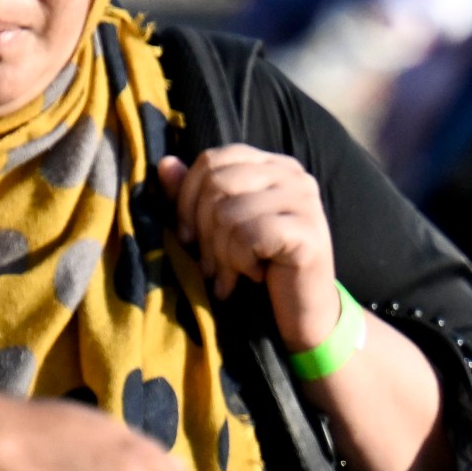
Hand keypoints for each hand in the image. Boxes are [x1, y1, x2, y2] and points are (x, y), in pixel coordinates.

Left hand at [157, 149, 338, 353]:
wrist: (302, 310)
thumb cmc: (257, 265)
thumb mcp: (218, 229)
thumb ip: (193, 196)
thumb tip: (164, 164)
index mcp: (270, 164)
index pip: (212, 160)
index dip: (186, 197)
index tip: (187, 236)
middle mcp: (291, 174)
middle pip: (217, 184)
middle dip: (202, 231)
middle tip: (209, 265)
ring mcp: (304, 199)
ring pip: (228, 213)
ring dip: (220, 254)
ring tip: (230, 274)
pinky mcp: (307, 230)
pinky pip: (248, 237)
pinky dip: (240, 262)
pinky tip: (254, 275)